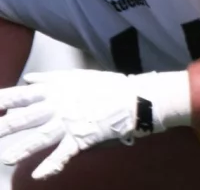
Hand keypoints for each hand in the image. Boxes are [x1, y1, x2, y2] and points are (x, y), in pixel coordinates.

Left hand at [0, 69, 191, 178]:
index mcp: (55, 90)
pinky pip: (64, 154)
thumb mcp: (76, 76)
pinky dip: (52, 165)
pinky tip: (40, 175)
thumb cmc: (107, 86)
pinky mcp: (82, 137)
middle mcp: (58, 107)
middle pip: (25, 118)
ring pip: (40, 137)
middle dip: (4, 127)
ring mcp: (69, 123)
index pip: (21, 95)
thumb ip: (50, 79)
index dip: (2, 101)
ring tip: (7, 159)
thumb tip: (29, 79)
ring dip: (23, 149)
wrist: (134, 98)